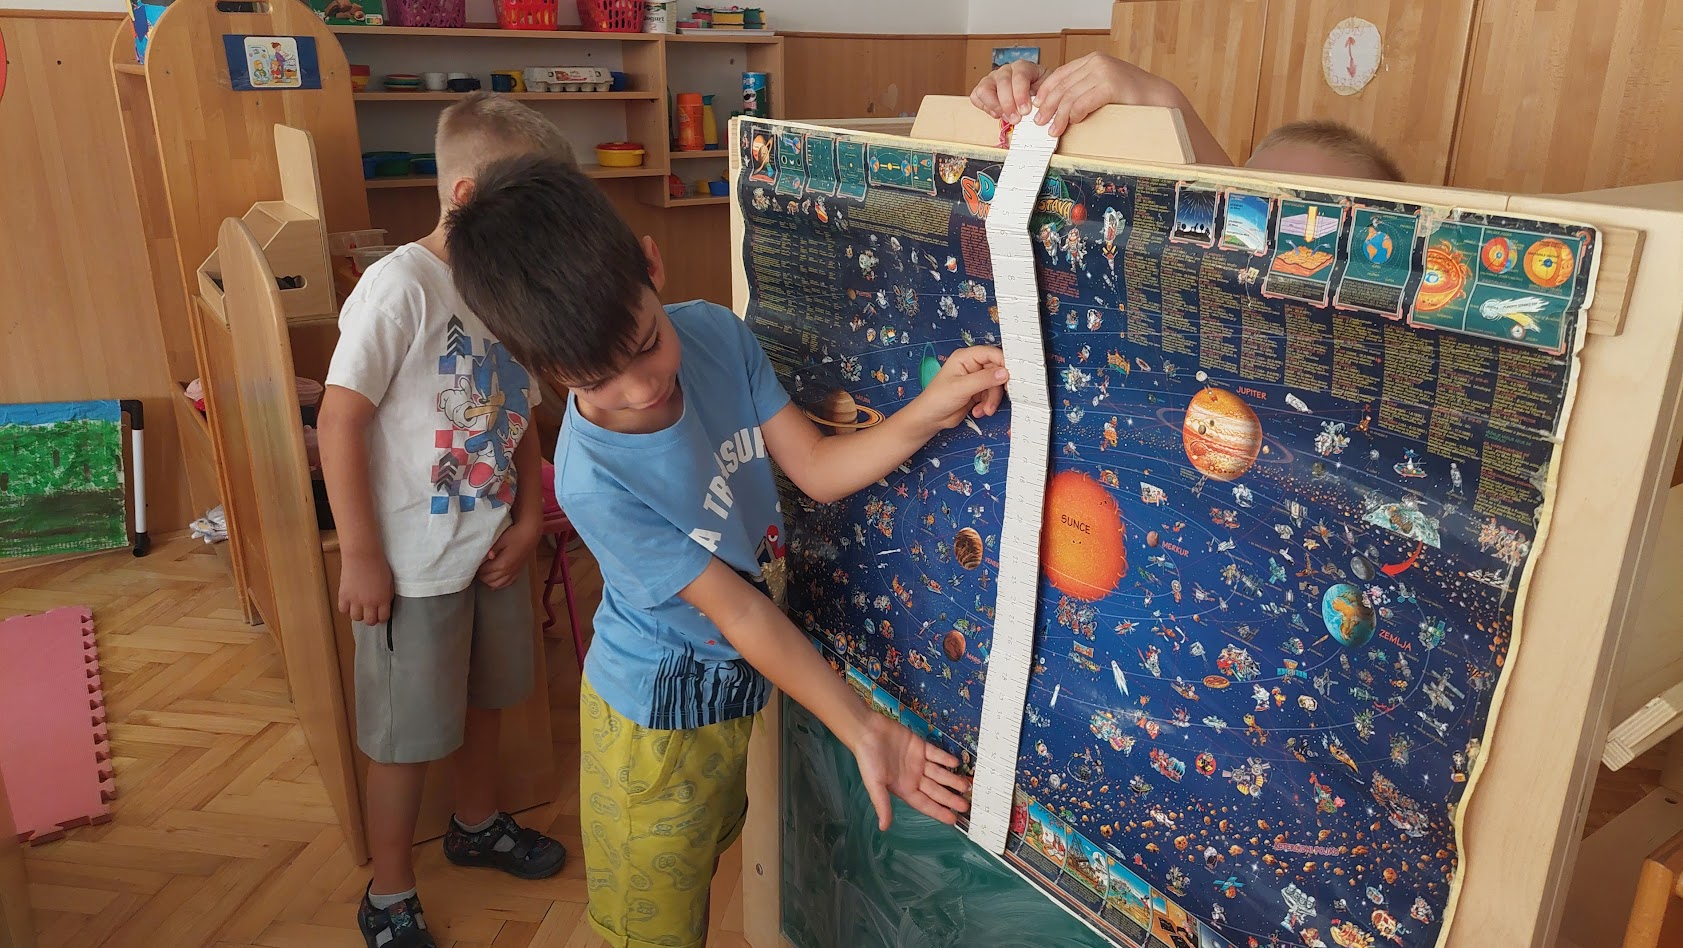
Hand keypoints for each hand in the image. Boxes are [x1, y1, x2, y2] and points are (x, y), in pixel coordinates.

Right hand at [339, 552, 393, 623]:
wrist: (362, 554)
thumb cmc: (378, 564)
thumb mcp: (389, 582)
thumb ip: (386, 595)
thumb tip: (384, 604)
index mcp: (383, 599)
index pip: (383, 618)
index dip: (382, 617)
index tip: (380, 614)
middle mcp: (369, 603)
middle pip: (369, 621)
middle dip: (370, 618)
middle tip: (369, 612)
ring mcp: (355, 600)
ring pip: (355, 618)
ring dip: (358, 614)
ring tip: (359, 606)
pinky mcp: (343, 595)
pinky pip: (343, 610)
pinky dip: (346, 608)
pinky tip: (349, 601)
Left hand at [478, 520, 540, 589]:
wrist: (530, 534)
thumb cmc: (515, 535)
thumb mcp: (501, 540)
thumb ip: (492, 549)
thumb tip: (487, 556)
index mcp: (503, 564)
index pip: (485, 571)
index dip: (478, 569)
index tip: (474, 565)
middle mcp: (508, 571)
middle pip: (490, 579)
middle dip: (482, 576)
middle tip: (477, 569)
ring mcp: (514, 573)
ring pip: (498, 584)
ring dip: (489, 581)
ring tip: (484, 575)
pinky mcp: (518, 572)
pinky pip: (507, 583)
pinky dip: (499, 585)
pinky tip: (494, 584)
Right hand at [850, 714, 971, 829]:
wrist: (867, 731)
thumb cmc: (868, 759)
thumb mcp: (875, 784)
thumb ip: (882, 805)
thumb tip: (884, 827)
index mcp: (904, 788)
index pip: (925, 804)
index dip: (939, 812)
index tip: (953, 820)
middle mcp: (913, 777)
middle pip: (936, 790)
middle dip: (950, 798)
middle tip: (966, 805)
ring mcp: (918, 762)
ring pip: (939, 773)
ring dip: (952, 779)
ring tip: (966, 785)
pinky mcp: (920, 746)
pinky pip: (936, 754)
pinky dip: (946, 759)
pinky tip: (956, 764)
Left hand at [908, 346, 1007, 434]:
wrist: (930, 418)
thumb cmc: (937, 399)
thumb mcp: (962, 388)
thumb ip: (984, 379)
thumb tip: (1004, 372)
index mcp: (966, 357)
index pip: (991, 354)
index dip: (1003, 363)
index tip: (1011, 376)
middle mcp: (972, 366)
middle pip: (996, 371)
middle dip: (996, 388)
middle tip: (996, 399)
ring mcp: (975, 379)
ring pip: (995, 386)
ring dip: (992, 400)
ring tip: (985, 410)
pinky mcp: (977, 392)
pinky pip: (991, 396)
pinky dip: (987, 405)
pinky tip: (978, 411)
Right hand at [971, 58, 1044, 123]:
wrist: (1035, 95)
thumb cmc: (1040, 94)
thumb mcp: (1046, 93)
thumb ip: (1040, 98)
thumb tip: (1035, 110)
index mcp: (1023, 67)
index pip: (1019, 76)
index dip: (1021, 94)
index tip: (1025, 111)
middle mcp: (1006, 71)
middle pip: (1001, 83)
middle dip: (1008, 104)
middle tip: (1016, 119)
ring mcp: (992, 79)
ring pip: (984, 89)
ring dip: (995, 106)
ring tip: (1006, 117)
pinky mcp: (983, 90)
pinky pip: (976, 97)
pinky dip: (985, 107)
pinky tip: (998, 113)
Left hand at [1031, 52, 1182, 135]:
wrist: (1158, 98)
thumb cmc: (1131, 97)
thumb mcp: (1102, 88)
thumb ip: (1083, 90)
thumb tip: (1057, 106)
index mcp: (1092, 60)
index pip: (1060, 75)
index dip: (1045, 93)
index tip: (1036, 108)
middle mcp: (1096, 62)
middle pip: (1062, 86)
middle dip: (1048, 107)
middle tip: (1039, 123)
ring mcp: (1104, 71)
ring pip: (1070, 96)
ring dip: (1059, 116)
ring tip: (1053, 130)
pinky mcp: (1111, 84)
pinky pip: (1084, 102)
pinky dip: (1075, 114)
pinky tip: (1072, 123)